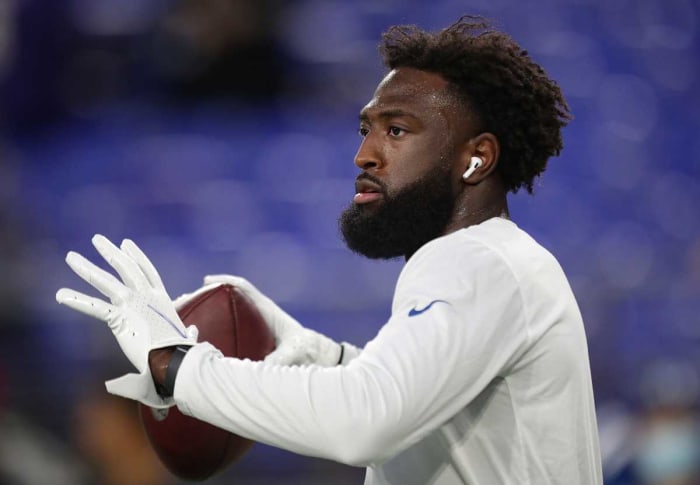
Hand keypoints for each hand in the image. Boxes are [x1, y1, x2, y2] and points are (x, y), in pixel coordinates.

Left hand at [56, 235, 197, 407]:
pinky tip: (60, 295)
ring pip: (106, 281)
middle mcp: (147, 296)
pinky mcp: (120, 318)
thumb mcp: (185, 337)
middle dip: (110, 252)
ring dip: (86, 268)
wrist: (174, 360)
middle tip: (97, 239)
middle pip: (126, 267)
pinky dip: (77, 301)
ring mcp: (132, 304)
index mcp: (162, 299)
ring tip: (70, 257)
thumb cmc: (181, 353)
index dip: (136, 256)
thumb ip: (187, 333)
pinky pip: (94, 307)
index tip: (125, 243)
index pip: (147, 271)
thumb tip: (193, 334)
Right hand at [175, 274, 341, 366]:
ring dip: (206, 312)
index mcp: (267, 310)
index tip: (208, 281)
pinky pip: (227, 331)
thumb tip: (260, 370)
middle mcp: (257, 315)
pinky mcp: (251, 341)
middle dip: (206, 296)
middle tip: (185, 299)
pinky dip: (212, 332)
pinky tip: (198, 346)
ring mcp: (253, 327)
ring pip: (226, 313)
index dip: (226, 282)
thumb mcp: (294, 353)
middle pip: (229, 299)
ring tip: (184, 314)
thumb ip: (279, 359)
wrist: (318, 357)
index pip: (244, 288)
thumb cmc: (308, 350)